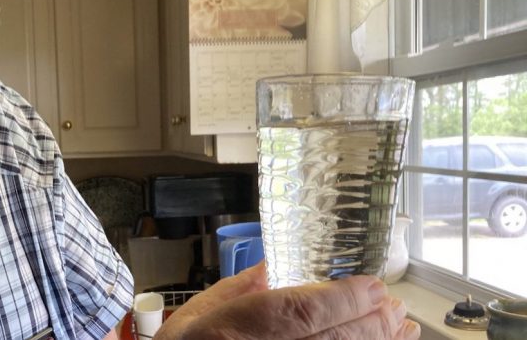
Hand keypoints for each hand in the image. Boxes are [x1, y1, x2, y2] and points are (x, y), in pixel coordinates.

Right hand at [154, 262, 419, 339]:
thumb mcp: (199, 313)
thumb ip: (239, 288)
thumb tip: (271, 266)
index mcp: (242, 326)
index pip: (304, 309)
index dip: (346, 298)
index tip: (373, 285)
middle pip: (335, 338)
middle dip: (373, 321)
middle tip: (396, 306)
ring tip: (401, 328)